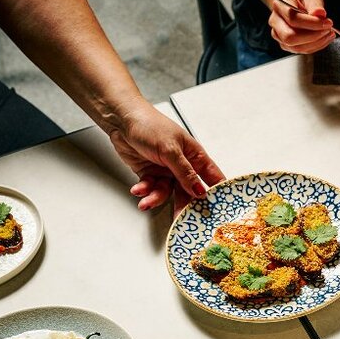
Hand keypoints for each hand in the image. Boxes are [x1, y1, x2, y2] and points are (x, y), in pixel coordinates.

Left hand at [106, 100, 224, 212]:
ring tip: (146, 201)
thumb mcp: (170, 149)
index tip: (217, 210)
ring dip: (156, 198)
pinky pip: (151, 188)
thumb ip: (185, 172)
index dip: (217, 193)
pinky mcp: (150, 174)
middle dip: (184, 205)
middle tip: (181, 218)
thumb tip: (199, 191)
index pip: (212, 177)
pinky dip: (144, 191)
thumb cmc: (150, 124)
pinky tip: (138, 190)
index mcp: (194, 155)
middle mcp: (182, 165)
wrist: (122, 120)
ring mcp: (166, 171)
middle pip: (189, 191)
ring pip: (167, 192)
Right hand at [267, 0, 334, 53]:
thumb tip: (320, 13)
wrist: (294, 3)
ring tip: (328, 34)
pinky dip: (315, 46)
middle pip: (290, 37)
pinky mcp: (285, 44)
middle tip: (328, 30)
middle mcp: (275, 21)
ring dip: (316, 43)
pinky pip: (300, 50)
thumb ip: (315, 5)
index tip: (328, 23)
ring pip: (296, 47)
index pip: (293, 19)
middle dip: (313, 36)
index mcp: (279, 5)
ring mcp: (278, 35)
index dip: (312, 23)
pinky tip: (324, 38)